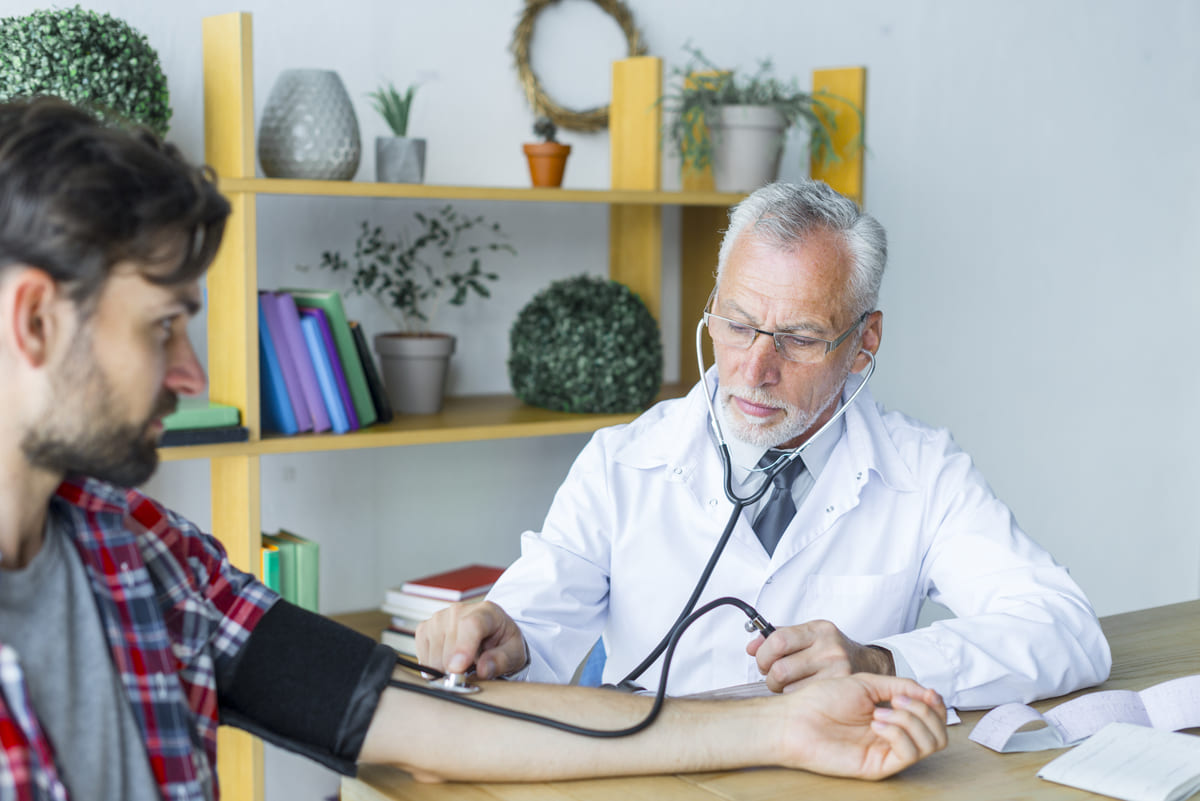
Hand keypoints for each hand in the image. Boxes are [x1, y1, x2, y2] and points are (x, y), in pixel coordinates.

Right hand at [415, 601, 527, 678]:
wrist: (489, 632)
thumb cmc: (502, 642)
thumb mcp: (514, 653)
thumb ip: (501, 660)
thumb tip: (483, 669)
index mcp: (486, 612)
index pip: (470, 625)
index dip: (463, 647)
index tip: (458, 669)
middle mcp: (459, 611)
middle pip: (448, 646)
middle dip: (456, 670)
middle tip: (470, 673)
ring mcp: (439, 618)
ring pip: (433, 656)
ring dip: (445, 669)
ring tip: (462, 664)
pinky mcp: (424, 629)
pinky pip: (422, 656)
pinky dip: (433, 666)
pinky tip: (448, 661)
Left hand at [748, 619, 894, 692]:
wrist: (869, 664)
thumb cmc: (830, 650)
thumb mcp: (806, 636)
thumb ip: (776, 638)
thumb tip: (751, 647)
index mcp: (817, 630)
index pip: (777, 640)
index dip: (763, 654)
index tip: (763, 660)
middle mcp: (829, 648)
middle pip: (780, 669)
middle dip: (769, 676)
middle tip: (775, 676)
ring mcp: (838, 669)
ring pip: (788, 688)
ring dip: (782, 689)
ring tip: (790, 683)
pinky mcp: (841, 688)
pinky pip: (803, 698)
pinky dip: (796, 696)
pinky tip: (803, 690)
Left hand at [781, 674, 946, 778]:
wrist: (797, 718)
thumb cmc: (823, 699)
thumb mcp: (866, 683)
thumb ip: (900, 686)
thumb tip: (931, 693)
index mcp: (893, 716)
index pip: (934, 717)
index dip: (936, 703)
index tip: (927, 691)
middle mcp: (895, 736)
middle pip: (939, 733)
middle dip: (926, 711)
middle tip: (899, 701)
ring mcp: (888, 752)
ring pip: (930, 744)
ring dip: (911, 721)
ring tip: (881, 712)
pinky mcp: (879, 766)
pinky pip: (908, 753)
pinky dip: (898, 732)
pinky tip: (876, 723)